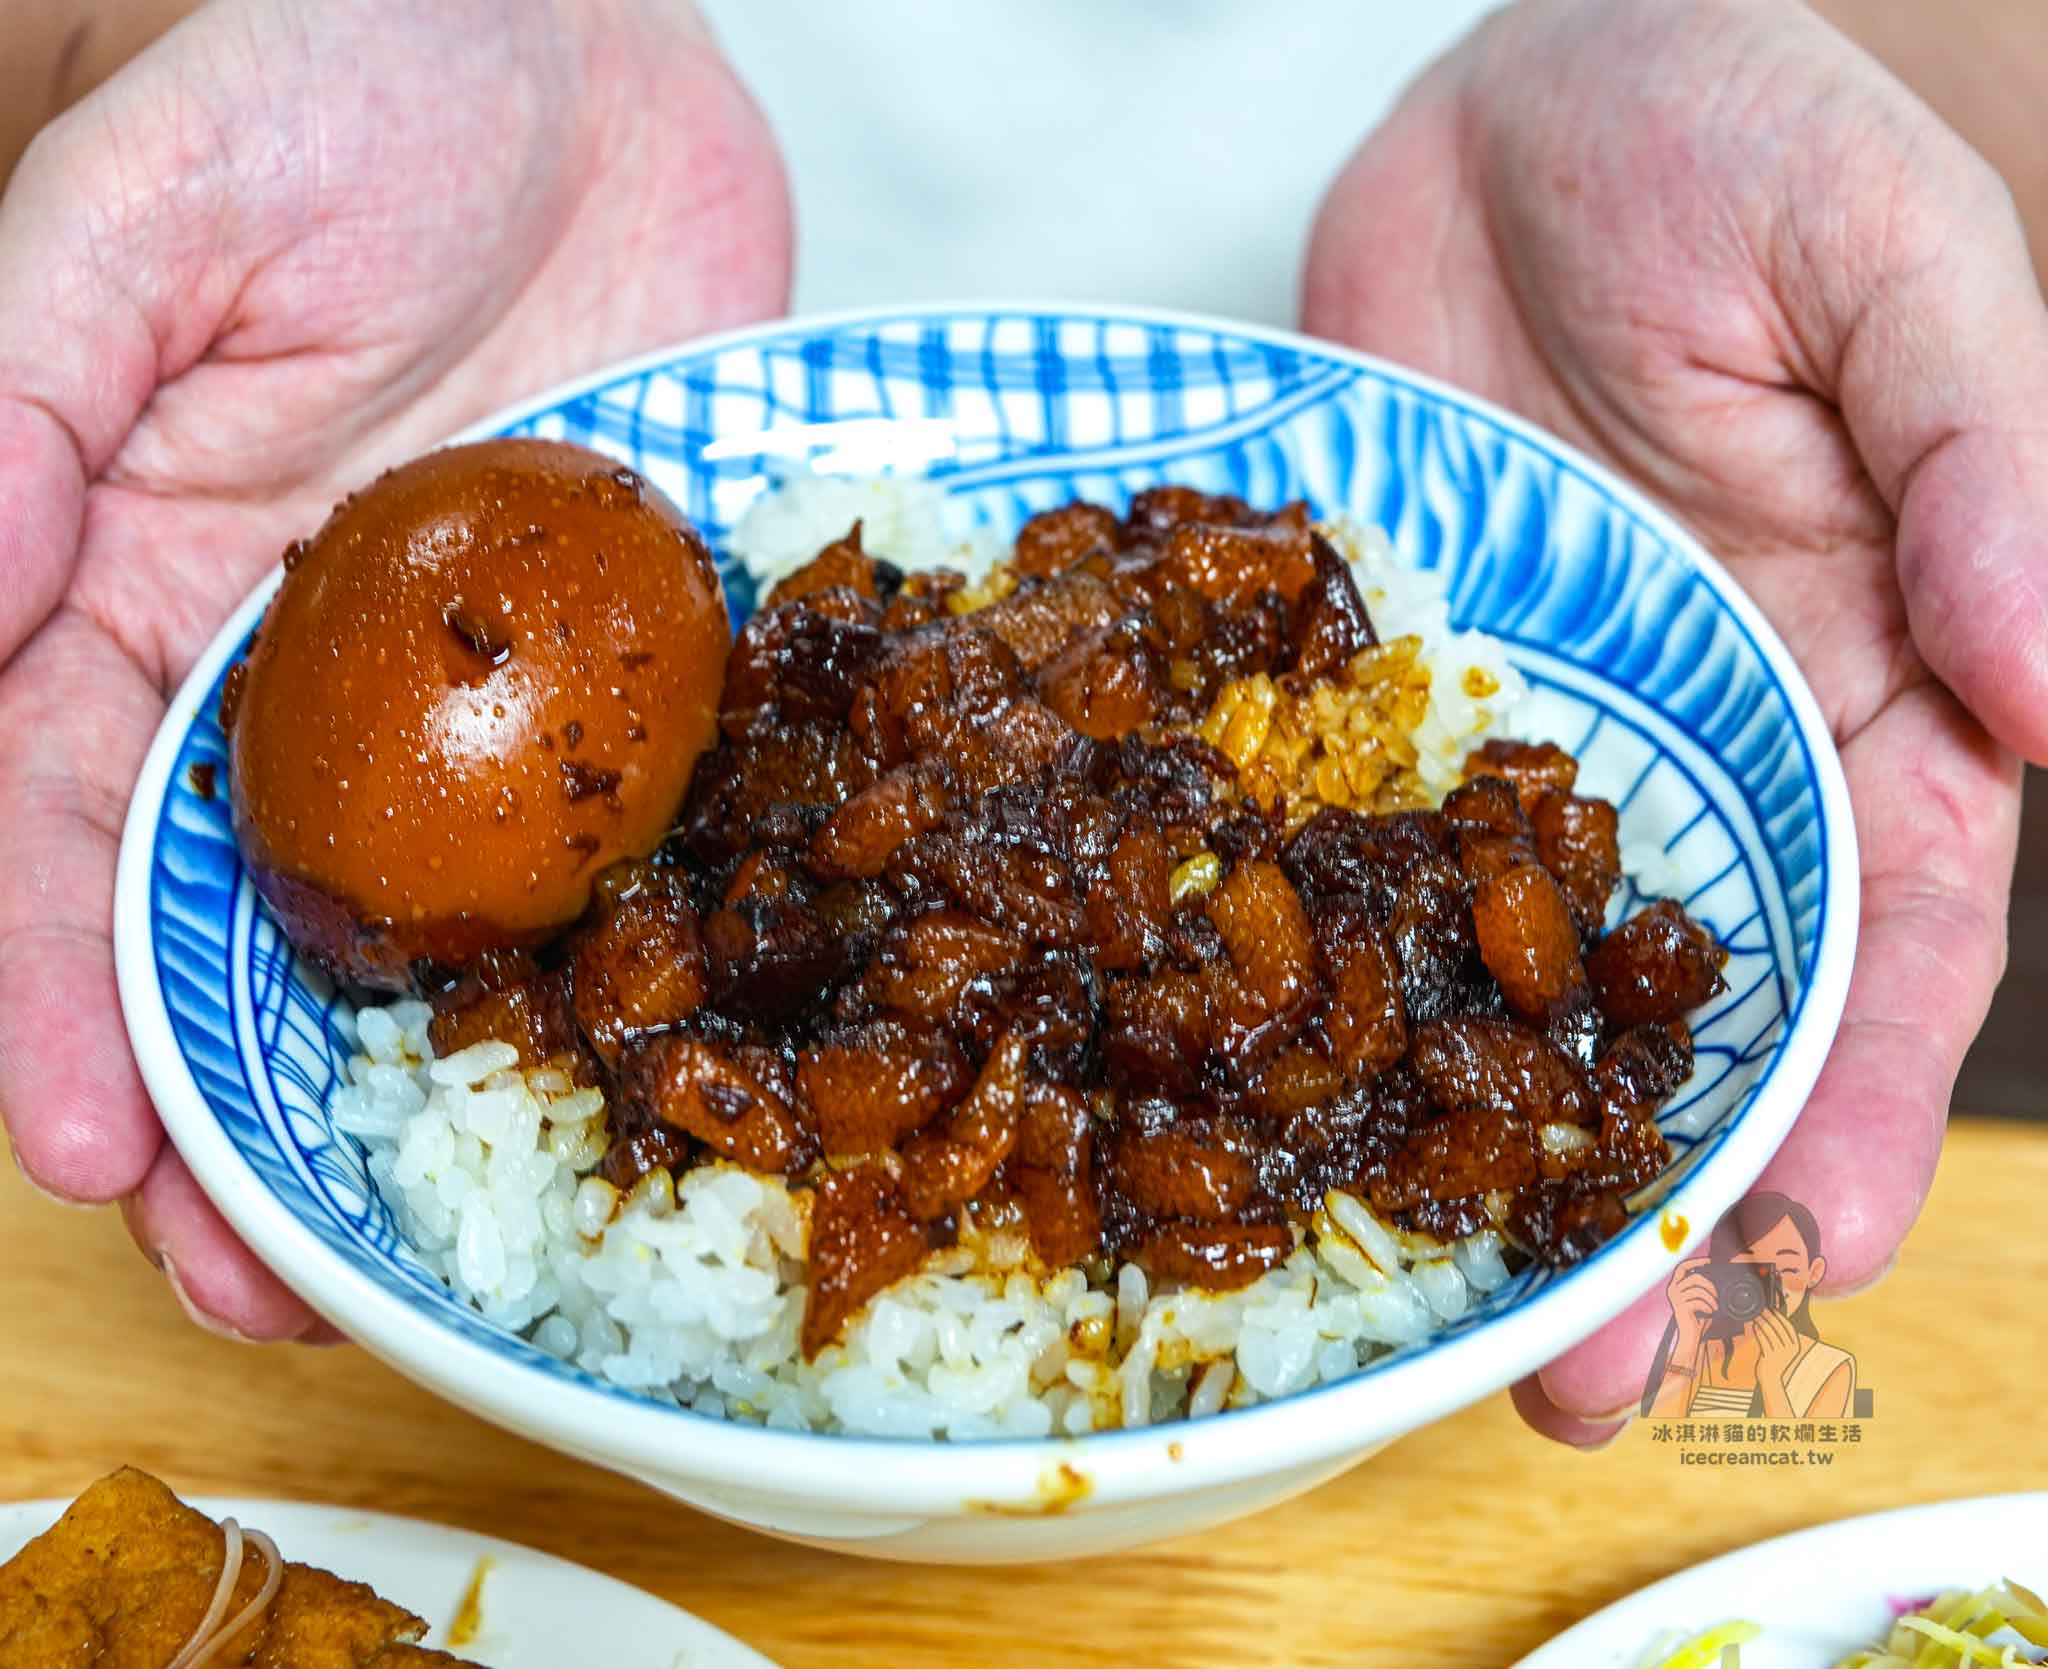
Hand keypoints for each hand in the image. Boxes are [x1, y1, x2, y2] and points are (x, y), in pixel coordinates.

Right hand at [0, 0, 787, 1338]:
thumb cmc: (311, 65)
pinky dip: (641, 934)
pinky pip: (633, 813)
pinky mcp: (632, 653)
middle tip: (273, 1289)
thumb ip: (15, 416)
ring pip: (433, 924)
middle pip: (235, 935)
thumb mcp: (129, 225)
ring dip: (429, 1086)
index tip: (88, 1156)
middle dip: (237, 1116)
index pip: (48, 845)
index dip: (49, 1007)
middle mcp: (290, 680)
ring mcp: (473, 685)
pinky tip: (666, 1039)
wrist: (556, 30)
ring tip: (441, 1250)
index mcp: (123, 599)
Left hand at [1305, 0, 2046, 1443]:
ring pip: (1502, 974)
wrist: (1527, 91)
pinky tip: (1262, 1076)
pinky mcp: (1373, 691)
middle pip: (1685, 1013)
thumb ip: (1988, 464)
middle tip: (1575, 1370)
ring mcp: (1518, 737)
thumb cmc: (1749, 148)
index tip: (1801, 1253)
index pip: (1883, 942)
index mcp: (1864, 695)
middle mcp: (1691, 756)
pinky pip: (1338, 843)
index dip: (1849, 1105)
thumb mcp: (1901, 276)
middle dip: (1647, 1193)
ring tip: (1426, 1303)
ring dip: (1470, 1137)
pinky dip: (1309, 963)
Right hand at [1663, 1258, 1717, 1362]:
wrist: (1690, 1337)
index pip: (1683, 1267)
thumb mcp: (1700, 1300)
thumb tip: (1716, 1278)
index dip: (1696, 1262)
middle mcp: (1673, 1290)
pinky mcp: (1681, 1307)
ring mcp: (1676, 1298)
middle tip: (1716, 1294)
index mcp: (1675, 1286)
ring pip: (1698, 1288)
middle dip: (1709, 1284)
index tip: (1710, 1261)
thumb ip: (1703, 1289)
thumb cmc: (1697, 1319)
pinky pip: (1699, 1300)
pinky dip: (1709, 1306)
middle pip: (1693, 1276)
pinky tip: (1710, 1311)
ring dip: (1711, 1297)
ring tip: (1715, 1305)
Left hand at [1750, 1308, 1801, 1390]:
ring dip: (1762, 1321)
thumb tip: (1774, 1318)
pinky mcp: (1770, 1356)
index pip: (1789, 1327)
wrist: (1772, 1380)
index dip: (1781, 1317)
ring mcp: (1780, 1353)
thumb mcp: (1783, 1349)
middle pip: (1779, 1328)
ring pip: (1769, 1332)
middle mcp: (1789, 1349)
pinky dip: (1758, 1331)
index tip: (1773, 1309)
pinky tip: (1754, 1326)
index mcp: (1795, 1346)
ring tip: (1756, 1315)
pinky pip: (1762, 1340)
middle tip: (1762, 1309)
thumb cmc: (1776, 1361)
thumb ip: (1781, 1337)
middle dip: (1769, 1316)